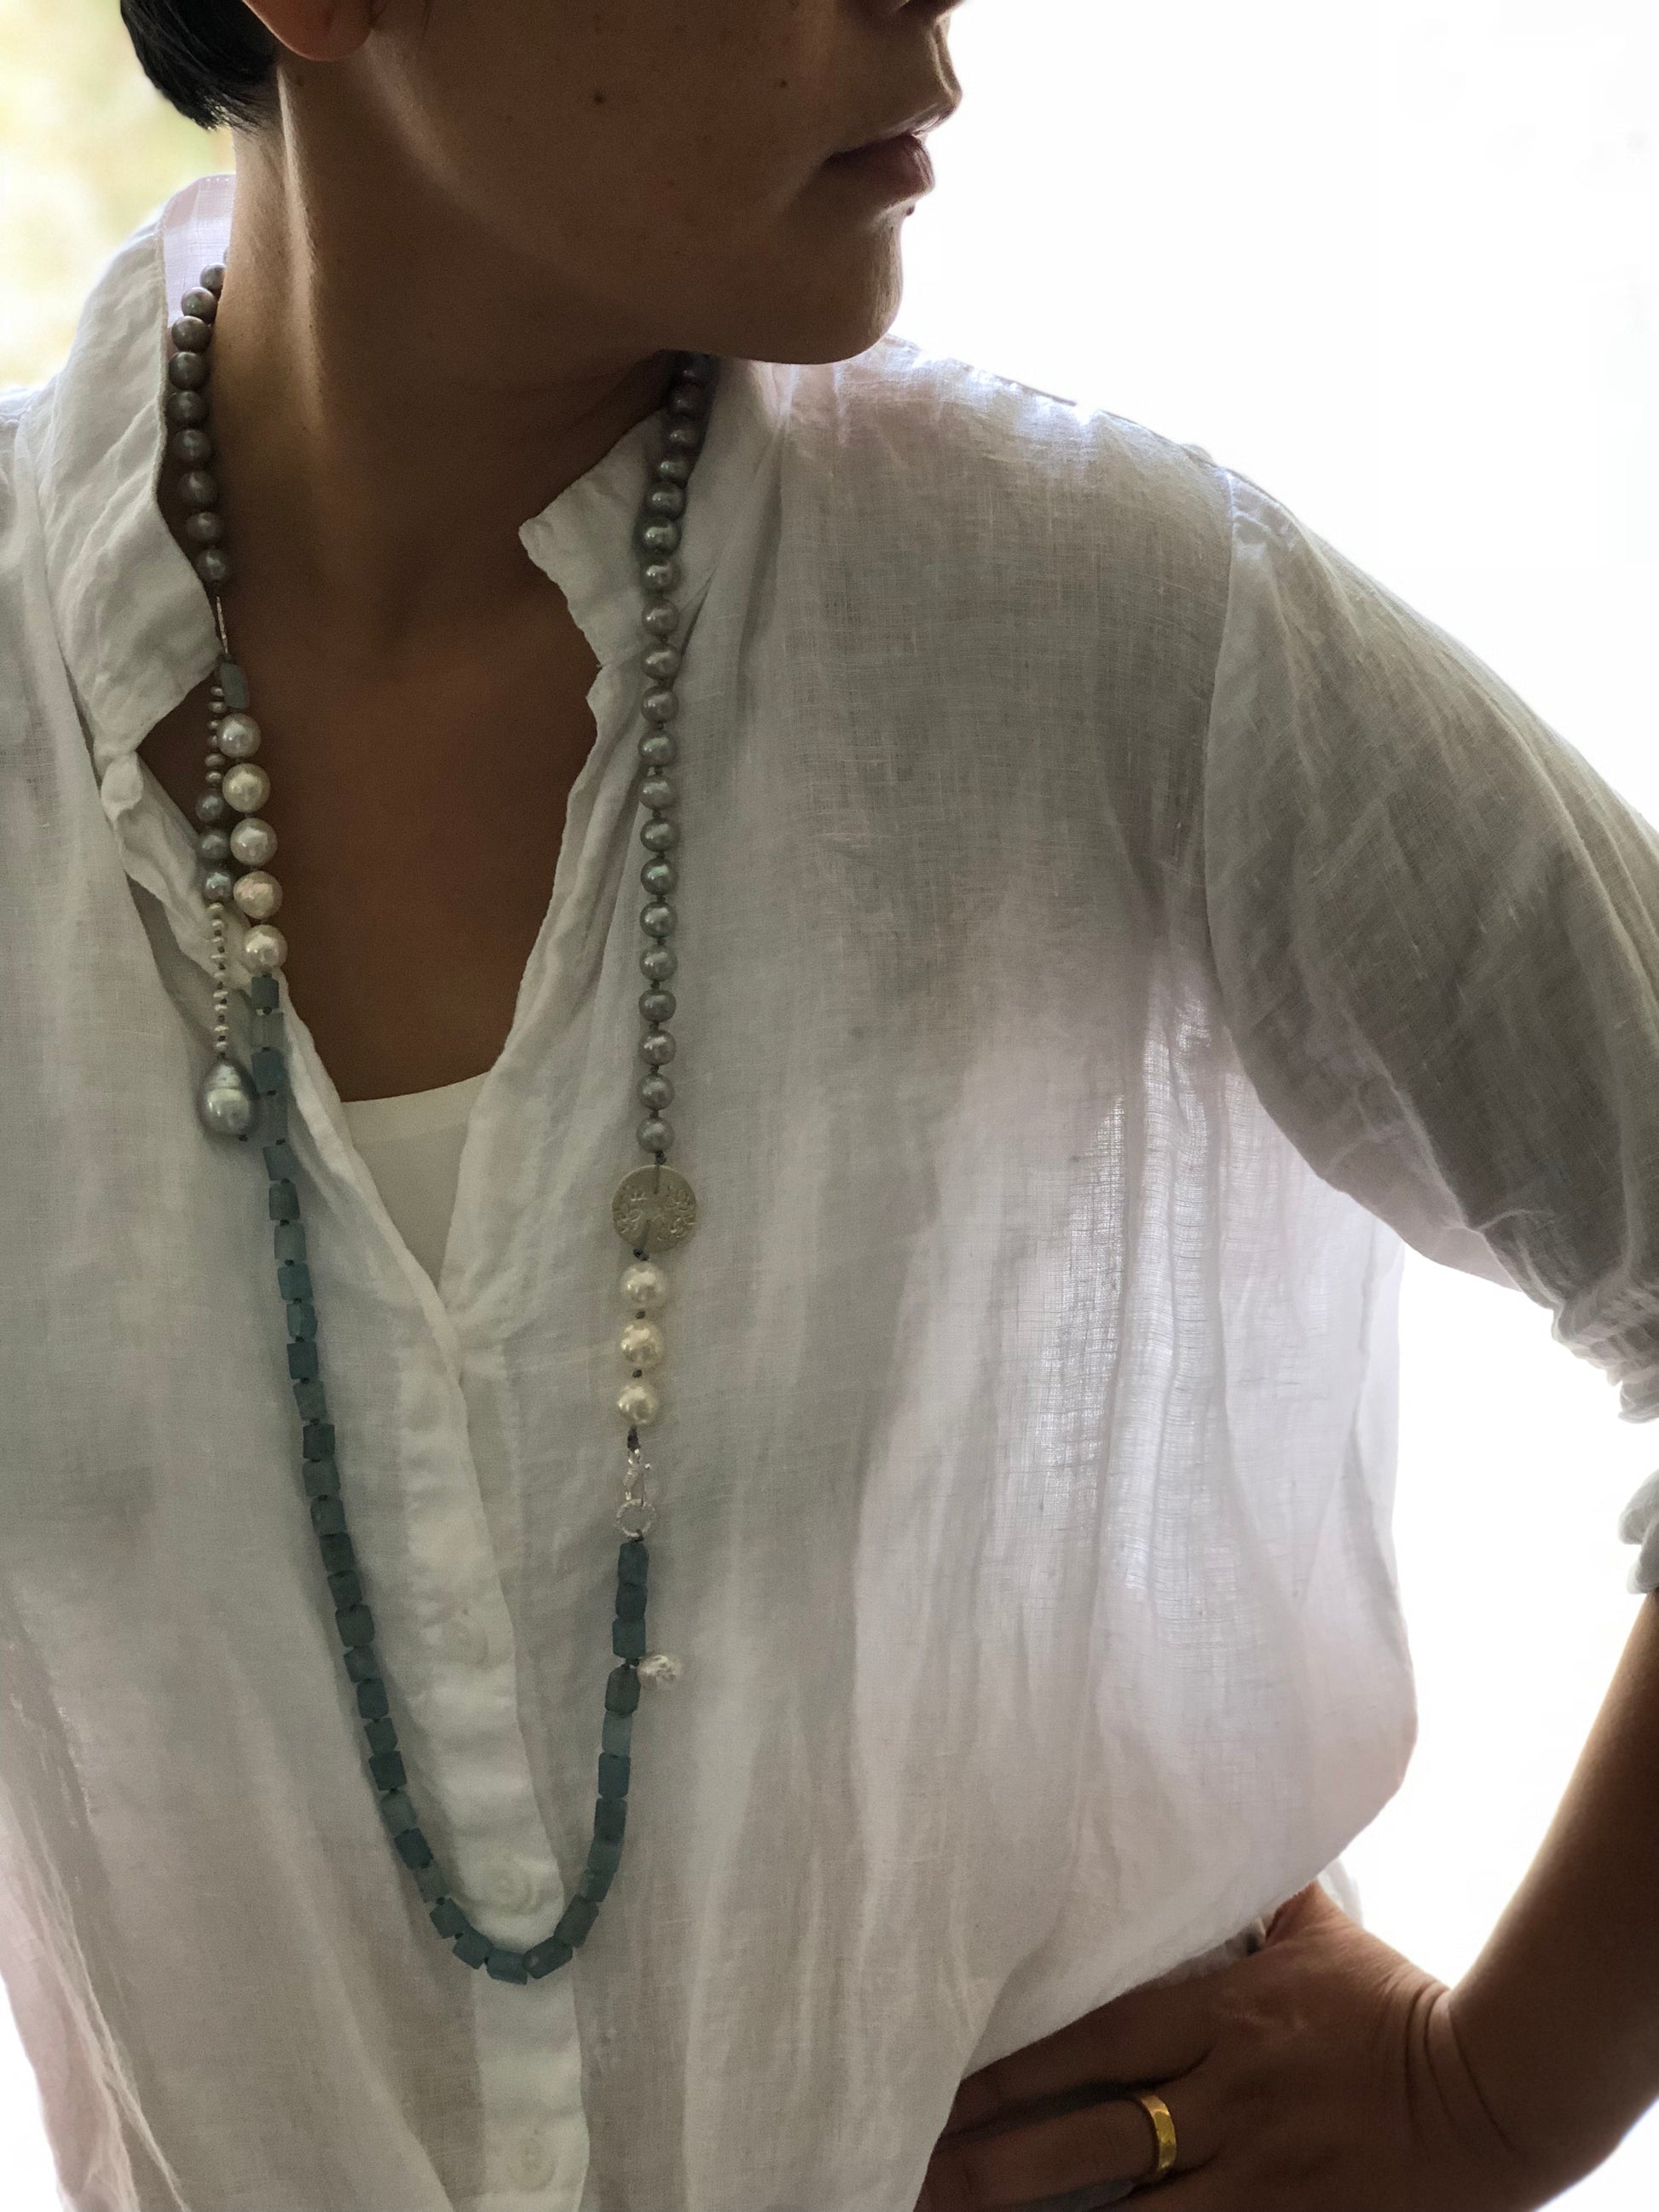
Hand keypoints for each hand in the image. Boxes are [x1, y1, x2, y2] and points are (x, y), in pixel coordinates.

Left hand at [915, 1880, 1575, 2210]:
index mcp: (1222, 2011)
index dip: (1010, 2063)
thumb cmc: (1397, 2001)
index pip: (1090, 2037)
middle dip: (994, 2155)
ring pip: (1125, 2209)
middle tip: (913, 2164)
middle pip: (1087, 2130)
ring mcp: (1253, 2170)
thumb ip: (1248, 1888)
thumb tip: (1200, 1813)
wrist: (1496, 2092)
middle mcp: (1224, 2093)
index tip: (938, 2073)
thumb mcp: (1316, 1930)